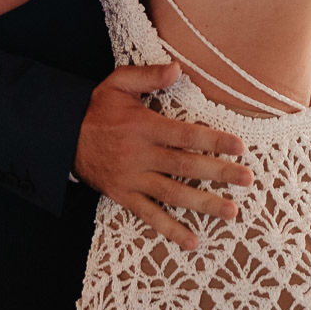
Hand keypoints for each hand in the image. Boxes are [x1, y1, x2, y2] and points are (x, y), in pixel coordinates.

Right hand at [73, 63, 252, 249]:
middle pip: (184, 166)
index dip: (213, 141)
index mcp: (142, 126)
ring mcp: (132, 178)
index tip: (239, 147)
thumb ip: (148, 76)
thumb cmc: (96, 107)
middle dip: (219, 173)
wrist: (62, 135)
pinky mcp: (123, 196)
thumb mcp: (118, 82)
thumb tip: (178, 67)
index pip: (184, 135)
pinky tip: (192, 242)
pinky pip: (149, 215)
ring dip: (203, 204)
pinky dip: (170, 230)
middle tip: (248, 179)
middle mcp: (139, 154)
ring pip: (172, 194)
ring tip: (231, 212)